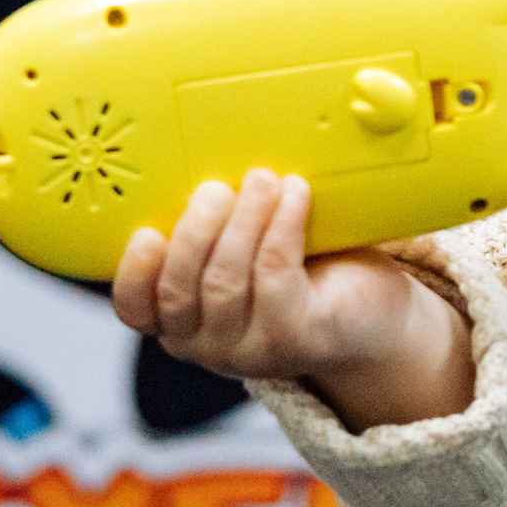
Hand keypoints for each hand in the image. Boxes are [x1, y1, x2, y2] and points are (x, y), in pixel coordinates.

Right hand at [110, 169, 472, 429]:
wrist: (373, 315)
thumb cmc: (303, 273)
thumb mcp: (246, 252)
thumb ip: (215, 227)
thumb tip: (204, 155)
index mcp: (181, 323)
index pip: (134, 310)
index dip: (133, 273)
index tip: (147, 231)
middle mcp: (207, 346)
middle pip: (179, 288)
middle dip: (196, 229)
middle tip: (217, 187)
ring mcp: (249, 351)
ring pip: (225, 281)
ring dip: (244, 220)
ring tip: (264, 179)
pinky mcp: (294, 339)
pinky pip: (274, 273)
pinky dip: (281, 225)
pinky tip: (295, 194)